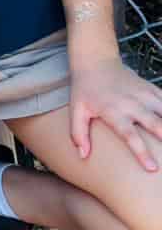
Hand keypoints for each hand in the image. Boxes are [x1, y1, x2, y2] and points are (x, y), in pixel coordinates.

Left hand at [66, 53, 161, 170]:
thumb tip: (83, 155)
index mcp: (113, 111)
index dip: (142, 152)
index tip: (152, 168)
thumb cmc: (85, 89)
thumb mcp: (76, 110)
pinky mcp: (151, 89)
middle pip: (155, 124)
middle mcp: (132, 103)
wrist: (95, 62)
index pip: (130, 135)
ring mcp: (144, 95)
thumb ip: (78, 133)